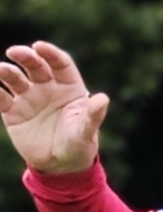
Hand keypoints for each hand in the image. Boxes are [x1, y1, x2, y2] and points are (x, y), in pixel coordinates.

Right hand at [0, 42, 107, 175]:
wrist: (59, 164)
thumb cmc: (78, 144)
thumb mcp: (86, 130)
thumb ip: (92, 115)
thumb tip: (103, 99)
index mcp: (69, 87)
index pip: (60, 64)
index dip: (50, 53)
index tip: (39, 46)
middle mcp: (47, 87)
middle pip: (35, 66)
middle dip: (26, 57)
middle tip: (15, 51)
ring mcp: (28, 98)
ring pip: (15, 79)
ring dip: (6, 72)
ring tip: (0, 70)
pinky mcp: (12, 111)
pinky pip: (0, 98)